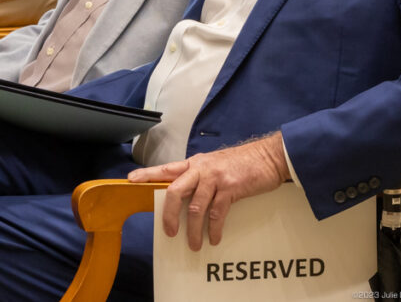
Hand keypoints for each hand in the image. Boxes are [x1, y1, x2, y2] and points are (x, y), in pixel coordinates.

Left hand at [127, 132, 289, 250]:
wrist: (269, 156)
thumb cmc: (241, 163)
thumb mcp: (214, 164)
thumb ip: (199, 177)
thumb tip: (185, 196)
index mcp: (194, 163)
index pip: (165, 168)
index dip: (147, 174)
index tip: (131, 180)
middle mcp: (200, 169)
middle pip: (174, 191)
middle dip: (168, 214)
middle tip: (169, 232)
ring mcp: (215, 178)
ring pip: (195, 207)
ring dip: (192, 230)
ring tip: (193, 244)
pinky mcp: (231, 189)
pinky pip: (216, 213)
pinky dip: (214, 229)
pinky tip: (213, 238)